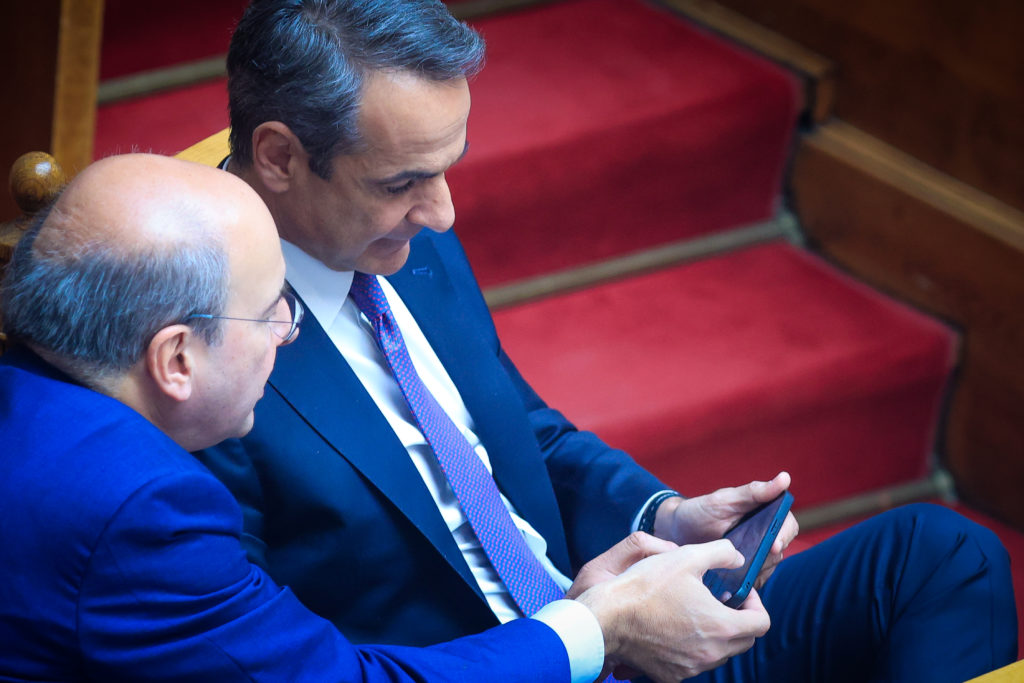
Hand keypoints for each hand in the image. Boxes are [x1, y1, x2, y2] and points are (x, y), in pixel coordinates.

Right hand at [575, 540, 769, 681]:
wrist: (607, 618)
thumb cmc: (646, 586)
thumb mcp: (687, 556)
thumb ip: (722, 553)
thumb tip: (738, 559)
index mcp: (721, 626)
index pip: (761, 623)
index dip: (756, 604)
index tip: (739, 593)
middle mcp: (711, 654)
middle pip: (744, 642)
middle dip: (738, 619)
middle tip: (719, 600)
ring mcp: (690, 668)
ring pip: (719, 654)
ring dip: (716, 634)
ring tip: (694, 612)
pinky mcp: (671, 676)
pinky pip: (693, 664)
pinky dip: (692, 648)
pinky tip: (674, 629)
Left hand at [655, 472, 798, 587]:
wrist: (675, 533)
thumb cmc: (700, 510)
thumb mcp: (724, 499)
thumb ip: (753, 492)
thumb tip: (784, 478)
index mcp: (763, 515)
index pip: (787, 525)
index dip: (784, 534)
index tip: (775, 544)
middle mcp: (762, 536)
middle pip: (780, 549)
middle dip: (770, 557)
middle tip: (756, 562)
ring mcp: (753, 556)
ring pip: (767, 567)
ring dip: (758, 572)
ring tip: (740, 576)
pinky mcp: (742, 573)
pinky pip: (752, 582)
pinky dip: (746, 585)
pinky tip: (734, 587)